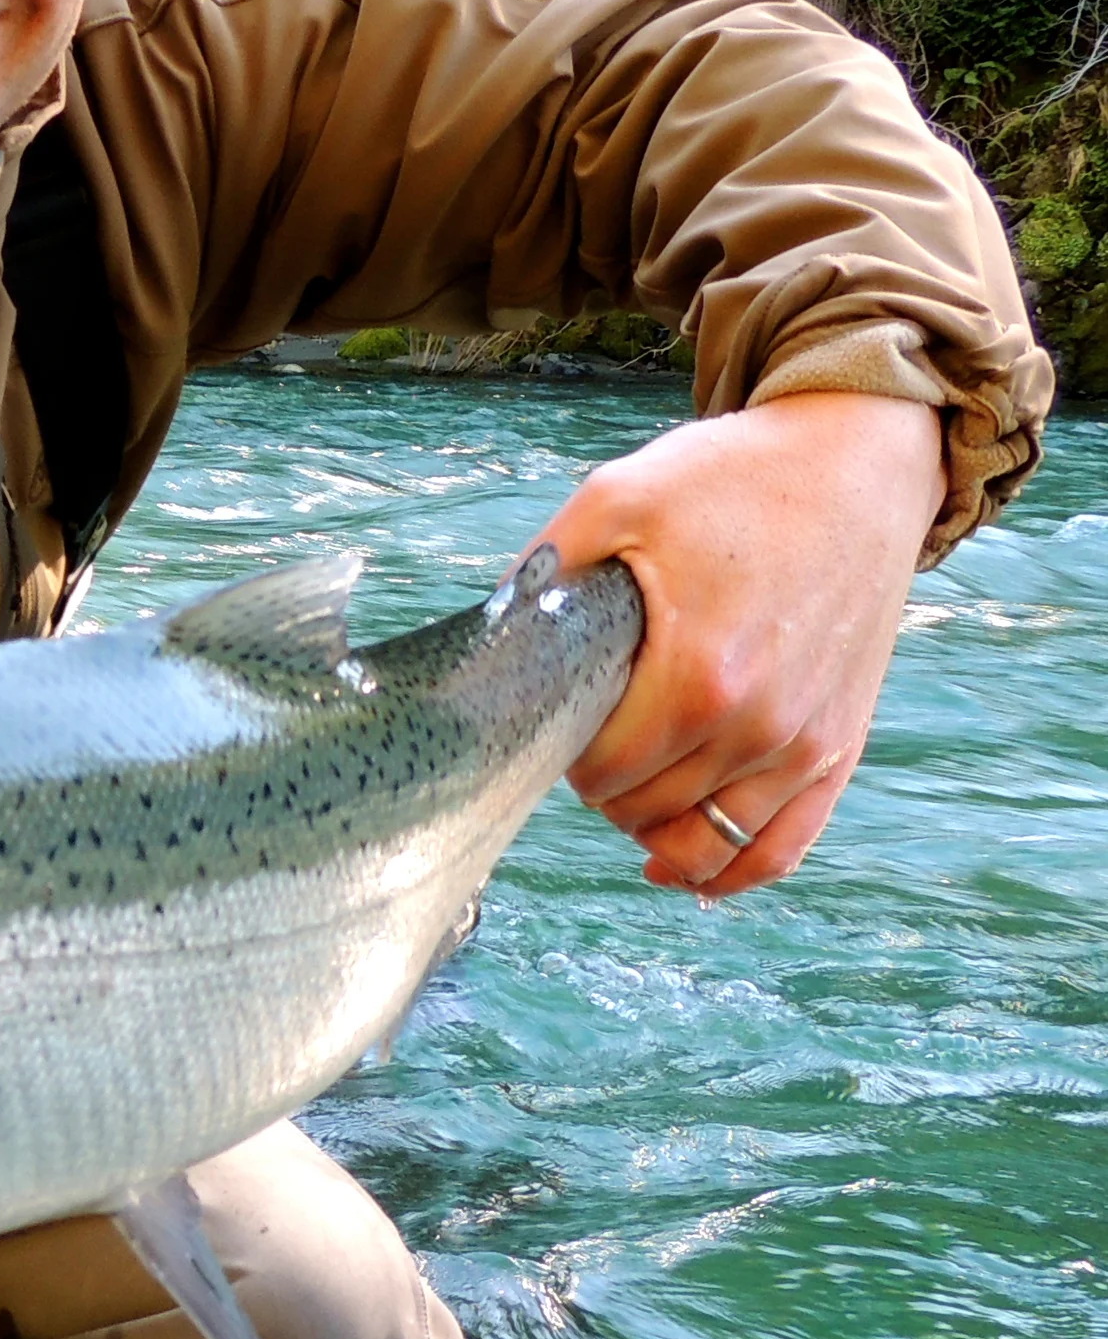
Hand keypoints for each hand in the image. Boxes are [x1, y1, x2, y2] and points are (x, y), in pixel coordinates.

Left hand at [534, 390, 944, 893]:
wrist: (855, 466)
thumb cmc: (733, 481)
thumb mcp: (616, 499)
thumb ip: (543, 574)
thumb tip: (484, 638)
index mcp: (698, 675)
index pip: (601, 774)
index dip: (565, 752)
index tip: (563, 711)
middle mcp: (760, 726)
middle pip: (645, 811)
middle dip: (603, 784)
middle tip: (594, 728)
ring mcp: (806, 745)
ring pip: (706, 846)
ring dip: (652, 828)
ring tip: (627, 787)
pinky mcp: (839, 748)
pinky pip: (780, 849)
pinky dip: (727, 871)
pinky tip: (679, 867)